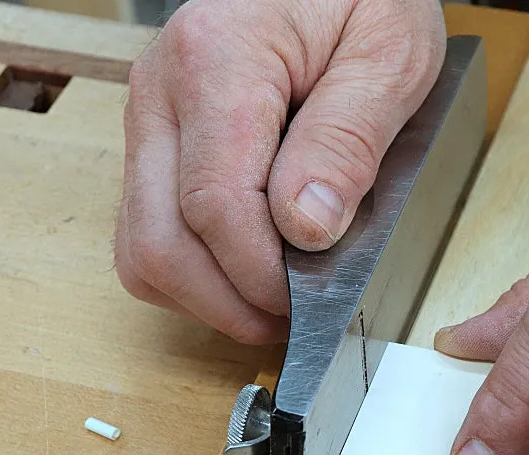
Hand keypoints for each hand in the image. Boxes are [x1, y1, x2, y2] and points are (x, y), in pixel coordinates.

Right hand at [115, 0, 444, 342]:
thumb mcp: (387, 58)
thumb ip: (346, 143)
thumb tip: (306, 230)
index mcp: (216, 63)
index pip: (215, 207)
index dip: (261, 277)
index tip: (314, 302)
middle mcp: (161, 92)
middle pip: (158, 242)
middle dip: (226, 304)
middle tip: (292, 322)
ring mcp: (152, 119)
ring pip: (142, 245)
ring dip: (205, 294)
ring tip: (275, 304)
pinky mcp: (160, 139)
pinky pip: (152, 227)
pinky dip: (195, 267)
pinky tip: (250, 270)